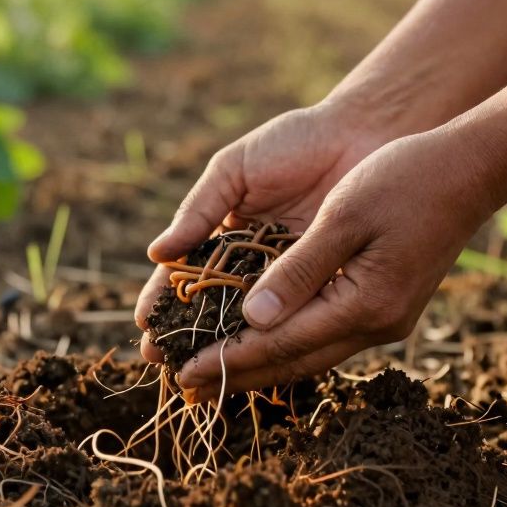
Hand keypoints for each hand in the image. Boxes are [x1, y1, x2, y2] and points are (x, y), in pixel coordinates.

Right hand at [135, 102, 387, 353]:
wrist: (361, 135)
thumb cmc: (293, 144)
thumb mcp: (235, 172)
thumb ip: (199, 210)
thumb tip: (156, 253)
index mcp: (224, 234)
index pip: (184, 274)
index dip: (164, 300)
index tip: (145, 326)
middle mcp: (252, 263)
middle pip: (211, 307)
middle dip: (186, 335)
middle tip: (162, 360)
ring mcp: (287, 278)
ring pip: (249, 320)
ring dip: (223, 347)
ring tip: (198, 371)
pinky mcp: (323, 286)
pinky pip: (295, 317)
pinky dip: (274, 338)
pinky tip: (252, 360)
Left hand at [172, 128, 506, 395]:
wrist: (470, 168)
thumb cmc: (404, 179)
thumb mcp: (344, 215)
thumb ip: (298, 270)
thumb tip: (253, 318)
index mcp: (366, 304)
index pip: (281, 344)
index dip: (229, 359)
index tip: (182, 372)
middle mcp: (377, 324)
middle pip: (294, 362)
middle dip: (237, 376)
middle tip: (184, 389)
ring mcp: (385, 319)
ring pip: (310, 355)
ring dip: (260, 365)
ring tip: (212, 374)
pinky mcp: (385, 306)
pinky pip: (325, 336)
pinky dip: (287, 343)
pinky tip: (259, 343)